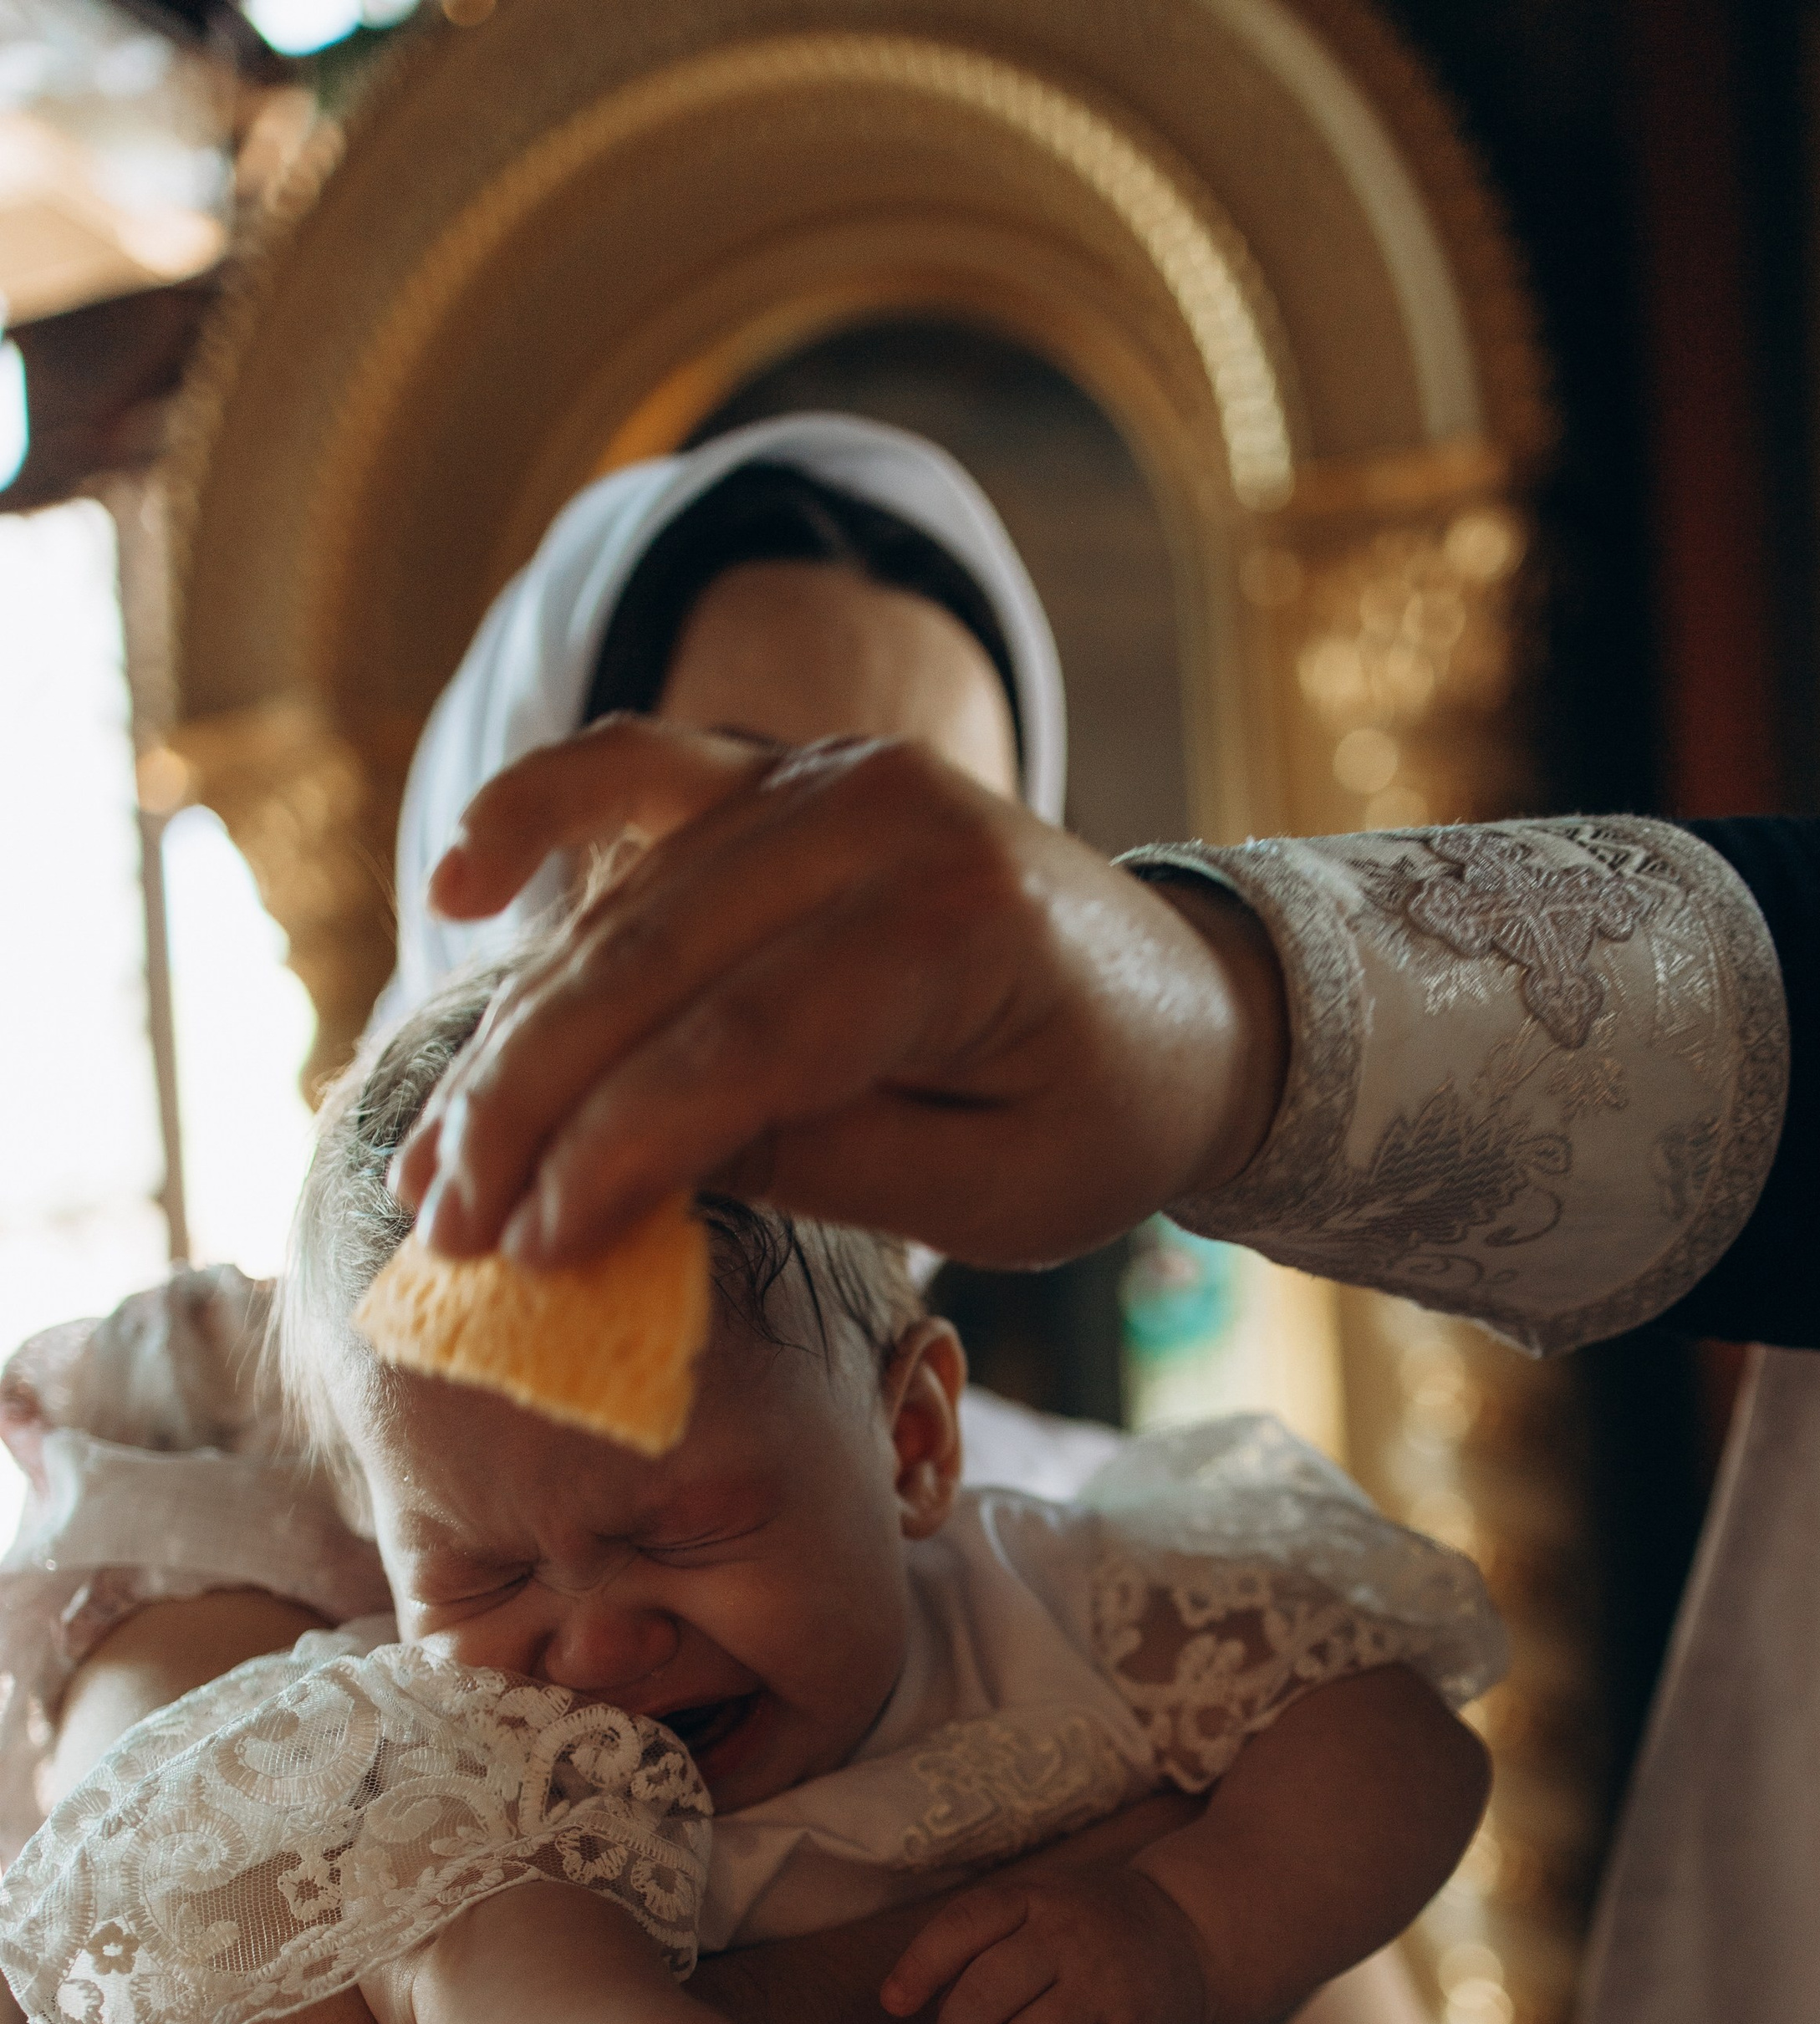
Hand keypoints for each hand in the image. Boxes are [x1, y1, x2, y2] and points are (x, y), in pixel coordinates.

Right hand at [388, 720, 1286, 1270]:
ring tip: (422, 1157)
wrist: (1189, 1003)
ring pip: (622, 897)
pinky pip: (637, 771)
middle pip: (653, 961)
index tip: (526, 1251)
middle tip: (441, 1229)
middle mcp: (882, 815)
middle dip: (525, 1105)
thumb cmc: (1097, 1121)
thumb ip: (816, 1161)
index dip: (616, 1150)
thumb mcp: (991, 1193)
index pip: (743, 1043)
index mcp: (959, 927)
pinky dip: (537, 812)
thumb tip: (618, 1165)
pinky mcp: (783, 768)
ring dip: (506, 1028)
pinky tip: (453, 884)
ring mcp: (825, 772)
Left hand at [881, 1861, 1213, 2023]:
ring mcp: (1103, 1988)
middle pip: (987, 1991)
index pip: (965, 1926)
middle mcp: (1066, 1938)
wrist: (1191, 1928)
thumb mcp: (1037, 1904)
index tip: (892, 2005)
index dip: (921, 1966)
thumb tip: (902, 2002)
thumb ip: (979, 1941)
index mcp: (1033, 1899)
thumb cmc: (1087, 1926)